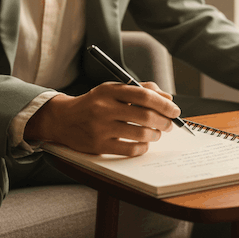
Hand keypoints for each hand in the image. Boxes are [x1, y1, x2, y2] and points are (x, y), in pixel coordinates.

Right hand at [24, 81, 180, 155]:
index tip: (174, 109)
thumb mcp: (113, 90)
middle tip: (170, 124)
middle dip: (164, 121)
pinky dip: (142, 147)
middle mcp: (104, 108)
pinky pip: (129, 149)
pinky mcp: (98, 146)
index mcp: (110, 90)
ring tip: (157, 134)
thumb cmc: (94, 103)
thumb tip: (167, 98)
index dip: (164, 103)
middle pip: (145, 115)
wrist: (63, 119)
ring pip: (140, 133)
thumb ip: (140, 90)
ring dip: (155, 135)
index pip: (144, 95)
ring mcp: (100, 128)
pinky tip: (144, 144)